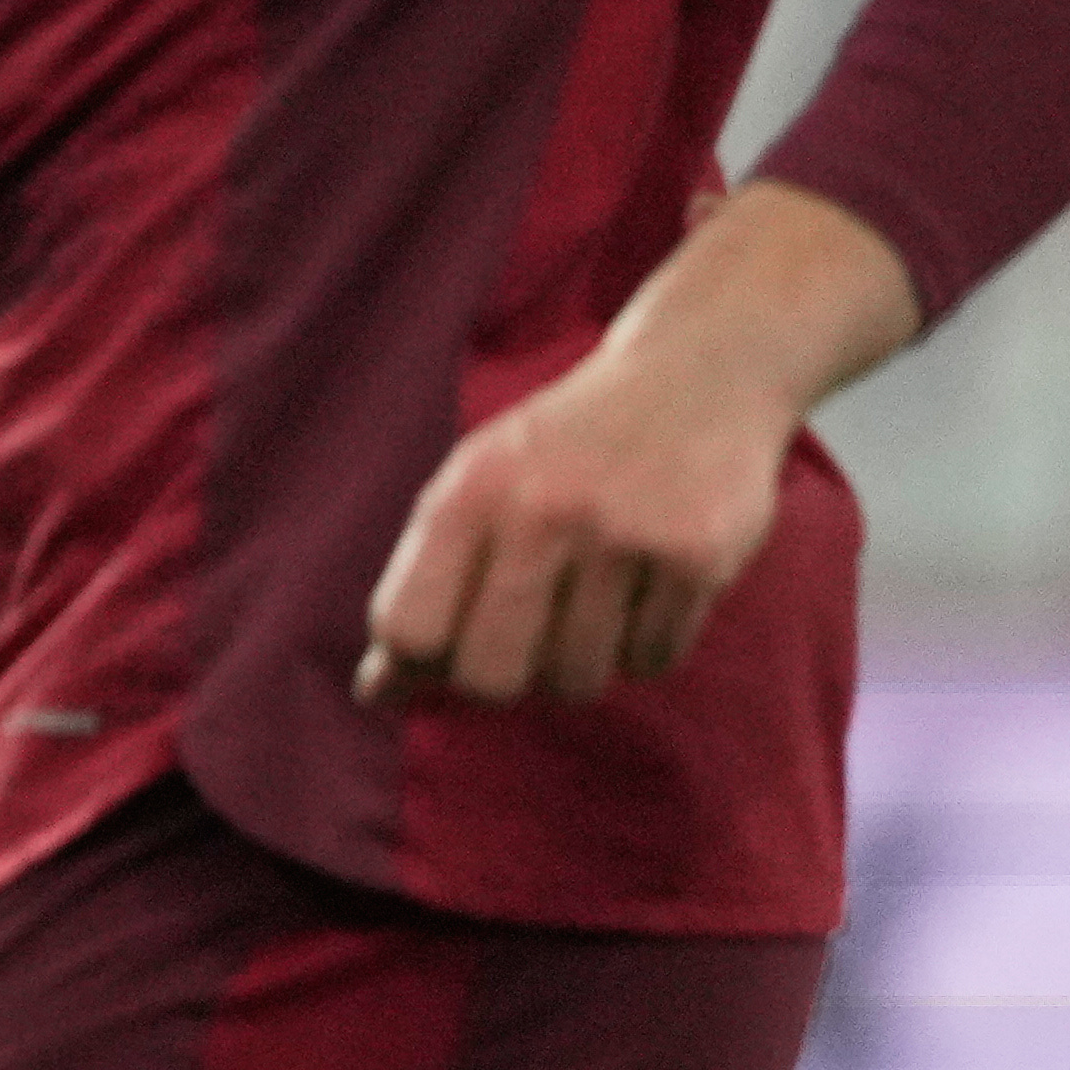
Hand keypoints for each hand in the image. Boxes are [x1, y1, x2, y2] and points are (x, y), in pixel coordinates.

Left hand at [355, 183, 918, 709]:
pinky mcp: (696, 558)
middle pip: (490, 677)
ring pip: (576, 681)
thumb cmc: (565, 450)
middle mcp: (538, 510)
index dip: (418, 663)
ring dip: (580, 663)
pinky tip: (646, 588)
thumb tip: (374, 692)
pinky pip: (650, 661)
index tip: (445, 649)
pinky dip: (644, 646)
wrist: (694, 377)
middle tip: (525, 642)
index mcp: (467, 489)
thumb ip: (424, 582)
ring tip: (591, 602)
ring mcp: (621, 536)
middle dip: (503, 681)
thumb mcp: (478, 486)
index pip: (408, 628)